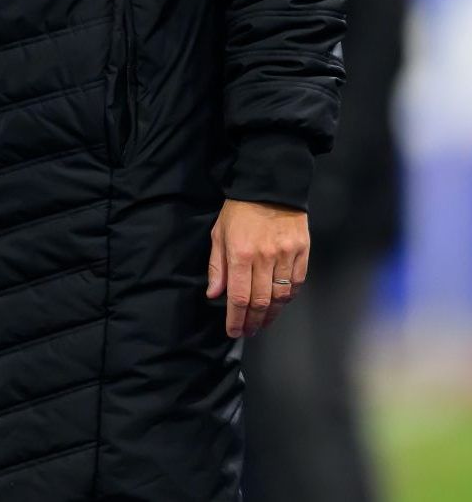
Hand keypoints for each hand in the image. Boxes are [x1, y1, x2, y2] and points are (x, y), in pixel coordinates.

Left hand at [205, 198, 308, 338]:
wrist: (270, 186)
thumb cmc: (240, 210)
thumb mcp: (219, 233)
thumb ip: (217, 265)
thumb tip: (214, 294)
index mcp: (240, 254)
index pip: (238, 297)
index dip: (236, 319)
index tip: (233, 331)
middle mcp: (264, 258)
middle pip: (261, 302)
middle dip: (253, 322)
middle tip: (249, 331)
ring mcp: (286, 255)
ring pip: (281, 296)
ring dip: (271, 315)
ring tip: (264, 322)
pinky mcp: (302, 251)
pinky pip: (297, 283)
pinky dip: (288, 297)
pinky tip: (280, 302)